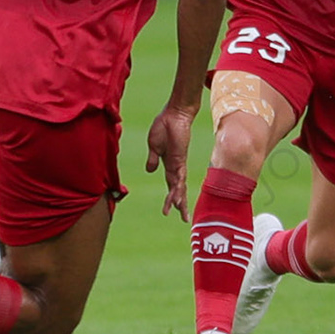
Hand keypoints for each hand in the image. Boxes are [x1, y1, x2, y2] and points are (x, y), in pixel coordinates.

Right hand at [145, 101, 197, 219]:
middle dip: (180, 205)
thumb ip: (153, 159)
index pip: (170, 185)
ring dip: (179, 200)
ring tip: (181, 214)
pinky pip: (177, 176)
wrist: (174, 114)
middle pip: (178, 190)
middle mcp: (176, 166)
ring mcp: (178, 163)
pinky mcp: (179, 158)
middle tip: (184, 219)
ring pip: (179, 186)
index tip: (168, 212)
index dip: (170, 199)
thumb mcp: (154, 145)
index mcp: (169, 164)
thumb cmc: (164, 126)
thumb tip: (150, 171)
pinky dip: (177, 188)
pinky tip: (177, 198)